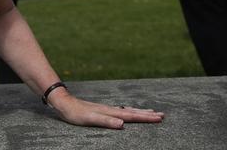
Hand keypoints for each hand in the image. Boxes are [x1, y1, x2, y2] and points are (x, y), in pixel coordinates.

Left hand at [49, 90, 163, 128]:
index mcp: (110, 112)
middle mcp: (111, 109)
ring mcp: (107, 109)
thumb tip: (122, 123)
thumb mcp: (89, 119)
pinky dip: (130, 112)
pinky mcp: (102, 110)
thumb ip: (106, 121)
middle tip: (162, 115)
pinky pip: (121, 111)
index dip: (145, 117)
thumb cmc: (75, 113)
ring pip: (128, 111)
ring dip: (140, 112)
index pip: (132, 116)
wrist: (64, 102)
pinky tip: (130, 113)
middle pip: (133, 112)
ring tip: (151, 112)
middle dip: (147, 114)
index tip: (159, 118)